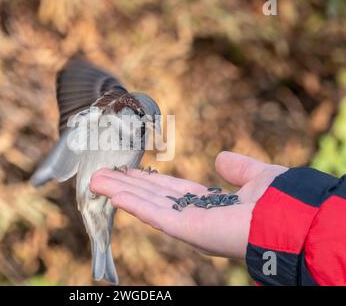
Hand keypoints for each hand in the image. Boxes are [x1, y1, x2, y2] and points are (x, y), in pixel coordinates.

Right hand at [90, 151, 287, 258]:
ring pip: (146, 204)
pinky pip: (153, 214)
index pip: (168, 190)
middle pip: (151, 196)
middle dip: (125, 185)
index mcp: (207, 203)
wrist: (290, 217)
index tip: (127, 170)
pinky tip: (113, 193)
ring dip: (120, 192)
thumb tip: (221, 159)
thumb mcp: (256, 176)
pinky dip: (132, 203)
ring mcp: (186, 222)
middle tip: (99, 174)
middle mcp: (192, 213)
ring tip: (96, 181)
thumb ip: (238, 168)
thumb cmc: (279, 200)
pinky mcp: (185, 228)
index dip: (146, 180)